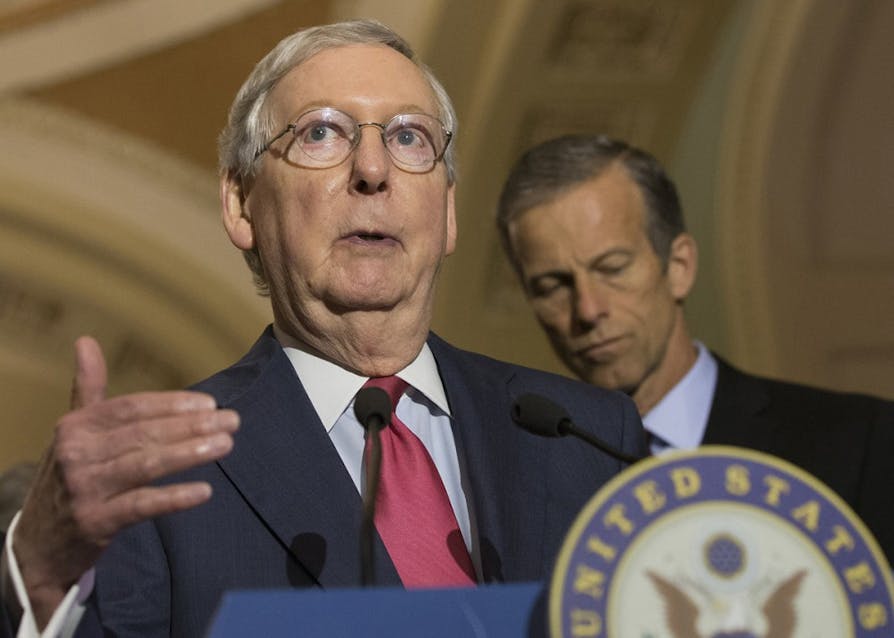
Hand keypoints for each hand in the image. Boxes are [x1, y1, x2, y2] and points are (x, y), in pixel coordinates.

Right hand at [11, 336, 238, 627]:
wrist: (37, 545)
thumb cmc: (68, 478)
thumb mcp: (74, 433)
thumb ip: (89, 389)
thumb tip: (86, 340)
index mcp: (76, 427)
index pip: (132, 407)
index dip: (173, 404)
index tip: (209, 404)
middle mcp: (77, 454)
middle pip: (144, 433)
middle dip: (192, 425)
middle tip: (232, 421)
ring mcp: (85, 488)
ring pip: (147, 464)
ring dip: (190, 452)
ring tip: (225, 445)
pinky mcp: (95, 522)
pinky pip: (142, 505)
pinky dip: (175, 497)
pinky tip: (205, 491)